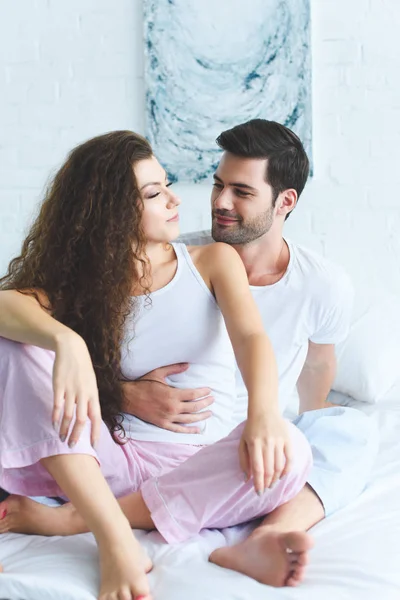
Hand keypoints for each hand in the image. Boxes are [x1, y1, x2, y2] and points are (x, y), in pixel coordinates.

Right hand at [52, 332, 100, 447]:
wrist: (72, 349)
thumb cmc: (83, 369)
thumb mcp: (91, 383)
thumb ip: (90, 400)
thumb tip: (90, 417)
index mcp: (93, 394)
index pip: (96, 417)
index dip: (95, 432)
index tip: (94, 446)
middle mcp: (83, 393)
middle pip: (82, 420)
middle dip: (77, 435)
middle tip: (72, 446)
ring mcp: (71, 390)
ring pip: (68, 415)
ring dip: (64, 429)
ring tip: (61, 438)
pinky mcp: (59, 386)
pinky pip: (57, 405)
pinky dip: (55, 416)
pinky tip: (53, 423)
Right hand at [122, 363, 213, 433]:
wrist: (128, 398)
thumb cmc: (143, 384)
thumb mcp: (158, 373)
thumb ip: (174, 368)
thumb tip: (188, 365)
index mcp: (172, 394)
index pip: (193, 395)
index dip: (203, 393)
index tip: (209, 390)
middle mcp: (172, 408)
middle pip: (194, 407)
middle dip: (205, 404)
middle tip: (212, 400)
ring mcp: (168, 417)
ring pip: (189, 419)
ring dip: (201, 416)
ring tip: (209, 413)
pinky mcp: (163, 424)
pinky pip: (179, 429)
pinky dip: (189, 430)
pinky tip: (198, 430)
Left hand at [239, 412, 292, 493]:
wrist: (264, 410)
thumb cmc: (251, 428)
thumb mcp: (242, 442)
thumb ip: (243, 460)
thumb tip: (246, 479)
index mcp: (254, 444)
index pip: (257, 468)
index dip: (258, 483)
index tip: (258, 492)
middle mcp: (267, 443)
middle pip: (269, 469)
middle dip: (267, 483)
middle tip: (265, 489)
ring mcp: (278, 441)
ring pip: (279, 466)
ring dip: (276, 478)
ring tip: (272, 483)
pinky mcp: (287, 439)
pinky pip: (290, 458)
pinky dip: (287, 469)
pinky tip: (282, 475)